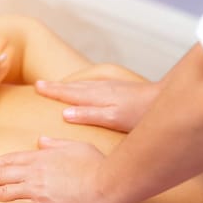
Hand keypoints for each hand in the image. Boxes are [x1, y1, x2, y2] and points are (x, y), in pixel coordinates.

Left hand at [0, 137, 110, 202]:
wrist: (108, 182)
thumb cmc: (96, 164)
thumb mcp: (76, 147)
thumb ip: (56, 144)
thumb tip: (41, 141)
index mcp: (42, 156)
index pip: (9, 160)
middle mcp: (35, 170)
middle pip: (0, 173)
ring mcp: (38, 187)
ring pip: (3, 188)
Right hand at [35, 65, 159, 132]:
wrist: (165, 101)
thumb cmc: (141, 114)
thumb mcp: (113, 118)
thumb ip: (89, 115)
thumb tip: (65, 113)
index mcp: (97, 97)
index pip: (69, 93)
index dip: (53, 91)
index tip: (37, 88)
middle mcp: (102, 89)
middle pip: (75, 87)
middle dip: (57, 87)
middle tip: (40, 85)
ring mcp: (113, 88)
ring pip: (85, 85)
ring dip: (70, 85)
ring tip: (58, 85)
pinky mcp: (122, 90)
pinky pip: (96, 85)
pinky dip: (85, 86)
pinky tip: (88, 88)